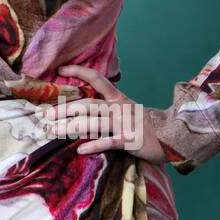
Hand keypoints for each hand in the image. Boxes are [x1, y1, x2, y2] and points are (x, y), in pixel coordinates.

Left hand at [39, 65, 167, 163]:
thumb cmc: (144, 124)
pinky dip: (94, 145)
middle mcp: (119, 108)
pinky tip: (80, 149)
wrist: (173, 136)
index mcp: (118, 98)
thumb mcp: (126, 109)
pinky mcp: (130, 141)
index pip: (97, 79)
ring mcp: (124, 124)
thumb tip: (82, 108)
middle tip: (46, 114)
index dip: (79, 71)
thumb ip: (108, 107)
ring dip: (72, 127)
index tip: (60, 69)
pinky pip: (109, 143)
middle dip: (65, 108)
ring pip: (94, 123)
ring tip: (55, 131)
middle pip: (88, 104)